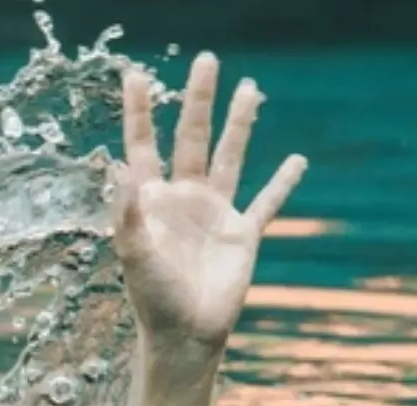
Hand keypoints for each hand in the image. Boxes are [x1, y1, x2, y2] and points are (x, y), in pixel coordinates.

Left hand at [112, 53, 306, 349]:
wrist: (185, 334)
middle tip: (207, 60)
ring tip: (250, 88)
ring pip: (229, 156)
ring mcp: (215, 213)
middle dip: (198, 99)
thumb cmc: (152, 297)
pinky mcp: (243, 234)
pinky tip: (297, 161)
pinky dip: (283, 183)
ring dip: (240, 124)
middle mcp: (183, 198)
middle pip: (192, 136)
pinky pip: (267, 203)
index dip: (139, 110)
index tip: (135, 73)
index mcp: (152, 199)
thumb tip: (119, 166)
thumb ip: (128, 210)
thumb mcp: (134, 253)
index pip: (143, 144)